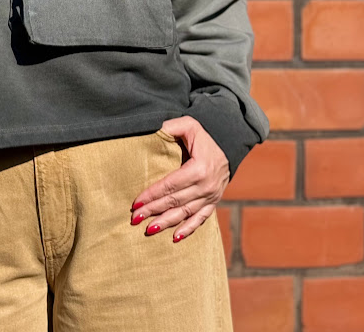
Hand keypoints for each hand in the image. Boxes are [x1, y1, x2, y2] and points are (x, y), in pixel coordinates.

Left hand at [130, 115, 229, 241]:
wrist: (229, 145)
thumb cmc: (203, 136)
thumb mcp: (188, 125)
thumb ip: (171, 126)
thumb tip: (152, 130)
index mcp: (199, 168)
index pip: (170, 185)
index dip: (152, 194)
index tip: (136, 202)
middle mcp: (207, 185)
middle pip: (175, 201)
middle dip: (153, 210)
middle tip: (135, 218)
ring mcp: (212, 195)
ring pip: (186, 213)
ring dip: (166, 222)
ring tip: (149, 229)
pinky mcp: (214, 201)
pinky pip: (201, 219)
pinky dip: (189, 229)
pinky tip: (175, 238)